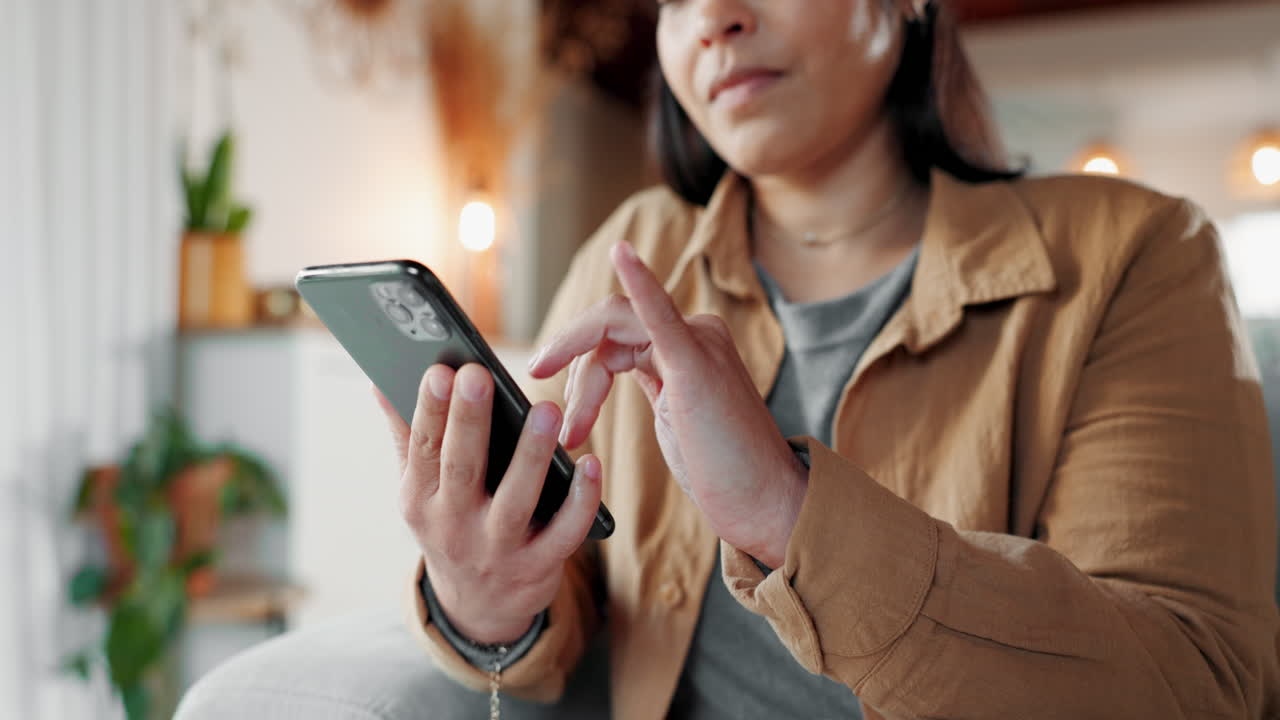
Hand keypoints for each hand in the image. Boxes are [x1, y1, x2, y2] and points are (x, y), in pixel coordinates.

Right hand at [377, 364, 602, 644]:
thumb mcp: (421, 492)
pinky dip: (580, 500)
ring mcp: (497, 550)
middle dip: (470, 421)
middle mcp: (453, 526)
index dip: (430, 410)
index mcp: (421, 500)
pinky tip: (590, 463)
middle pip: (463, 469)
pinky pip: (564, 532)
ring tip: (546, 409)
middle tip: (480, 374)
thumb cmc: (450, 526)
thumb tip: (378, 381)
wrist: (478, 608)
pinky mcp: (537, 567)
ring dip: (532, 454)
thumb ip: (408, 438)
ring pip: (517, 499)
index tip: (439, 370)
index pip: (423, 449)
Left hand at [528, 242, 806, 567]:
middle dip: (573, 372)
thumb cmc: (723, 471)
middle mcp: (696, 333)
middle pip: (608, 329)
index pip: (616, 336)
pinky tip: (621, 254)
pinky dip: (640, 280)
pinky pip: (659, 313)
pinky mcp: (696, 361)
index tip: (566, 417)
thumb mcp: (676, 417)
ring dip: (580, 379)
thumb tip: (602, 379)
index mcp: (688, 344)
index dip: (582, 375)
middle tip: (560, 426)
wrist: (765, 502)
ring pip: (613, 327)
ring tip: (573, 432)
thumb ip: (650, 384)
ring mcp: (699, 342)